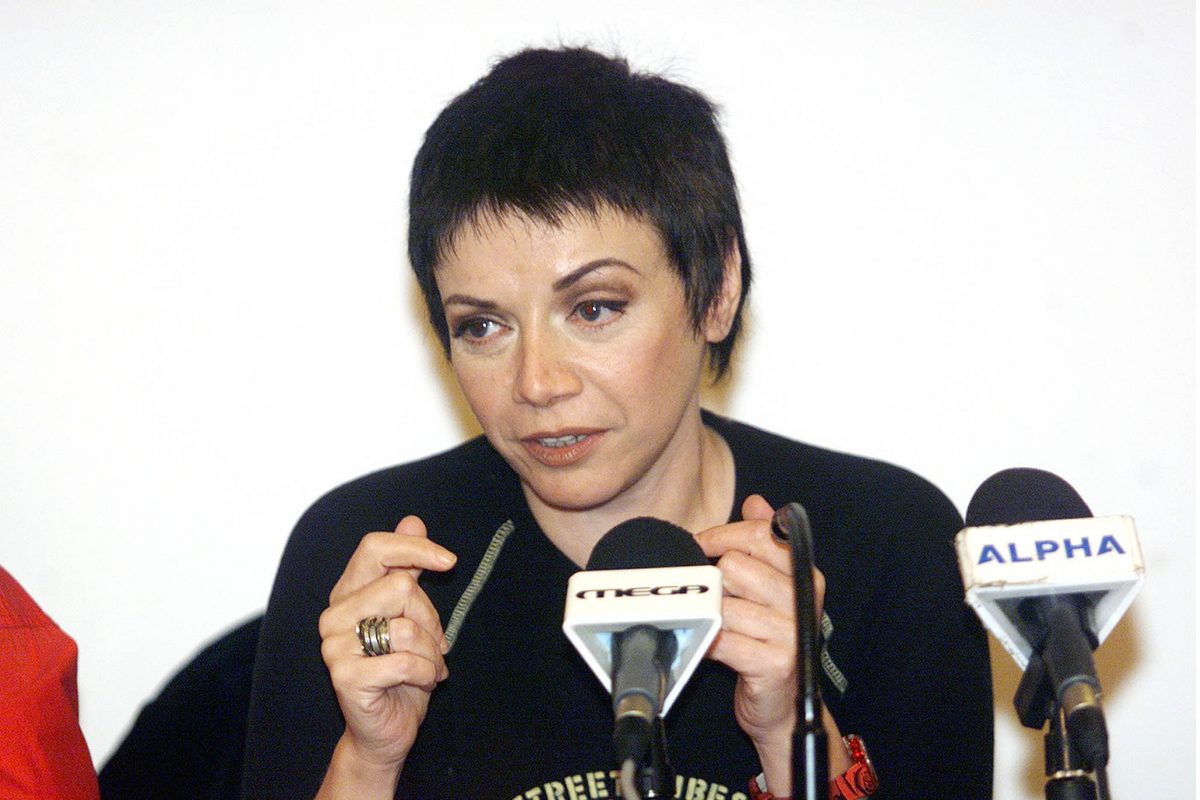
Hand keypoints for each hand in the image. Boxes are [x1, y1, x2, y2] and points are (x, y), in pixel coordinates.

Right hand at [316, 516, 456, 791]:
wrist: (387, 730)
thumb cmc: (401, 671)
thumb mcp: (411, 614)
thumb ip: (408, 568)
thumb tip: (412, 520)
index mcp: (348, 593)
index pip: (374, 548)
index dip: (414, 549)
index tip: (449, 561)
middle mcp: (334, 615)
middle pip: (401, 585)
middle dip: (432, 618)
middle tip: (435, 644)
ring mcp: (334, 646)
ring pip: (406, 625)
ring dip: (432, 652)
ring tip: (429, 667)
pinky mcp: (344, 676)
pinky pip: (406, 661)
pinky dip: (427, 673)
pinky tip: (423, 684)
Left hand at [694, 495, 848, 794]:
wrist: (783, 707)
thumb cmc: (769, 642)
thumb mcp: (771, 588)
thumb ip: (763, 542)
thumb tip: (756, 502)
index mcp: (804, 574)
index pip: (759, 534)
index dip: (720, 536)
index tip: (701, 545)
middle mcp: (803, 599)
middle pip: (734, 565)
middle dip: (714, 582)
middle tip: (714, 600)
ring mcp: (791, 631)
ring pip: (724, 601)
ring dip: (710, 616)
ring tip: (715, 627)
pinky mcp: (775, 662)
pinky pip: (722, 637)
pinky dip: (707, 641)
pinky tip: (710, 646)